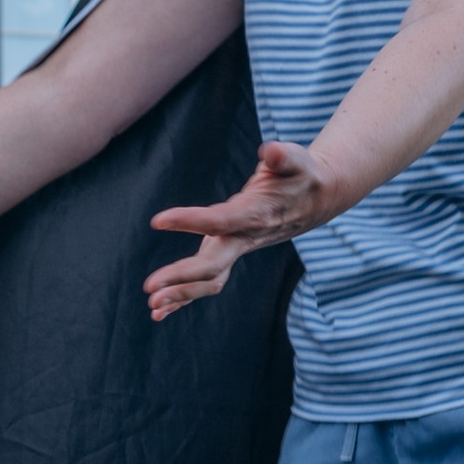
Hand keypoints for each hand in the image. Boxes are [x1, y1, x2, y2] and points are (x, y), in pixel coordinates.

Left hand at [145, 140, 335, 315]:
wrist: (315, 200)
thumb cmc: (301, 174)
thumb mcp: (296, 159)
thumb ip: (284, 157)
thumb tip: (271, 152)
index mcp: (255, 215)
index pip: (219, 221)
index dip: (189, 220)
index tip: (157, 220)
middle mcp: (244, 238)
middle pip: (211, 265)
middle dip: (180, 277)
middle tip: (149, 287)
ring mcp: (236, 249)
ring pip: (208, 279)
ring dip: (180, 294)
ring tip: (152, 306)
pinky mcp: (229, 252)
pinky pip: (206, 281)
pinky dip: (183, 297)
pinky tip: (160, 312)